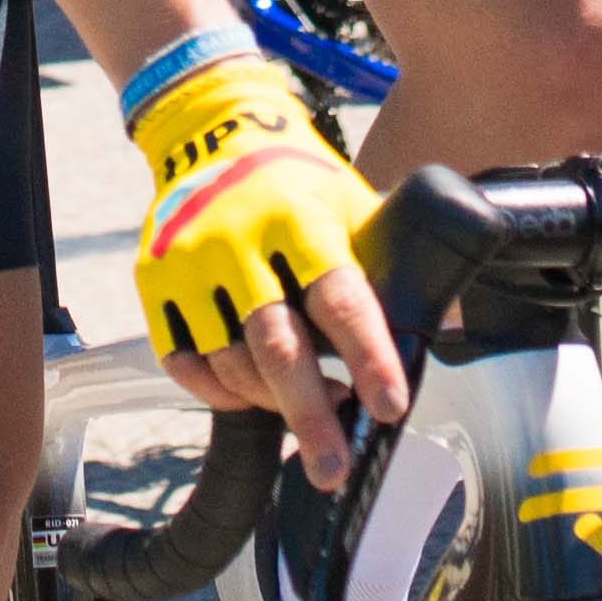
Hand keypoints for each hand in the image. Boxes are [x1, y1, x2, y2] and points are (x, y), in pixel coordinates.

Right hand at [128, 54, 399, 475]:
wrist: (210, 130)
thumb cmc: (299, 178)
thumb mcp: (353, 202)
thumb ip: (391, 262)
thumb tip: (447, 327)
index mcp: (302, 218)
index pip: (341, 300)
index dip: (367, 357)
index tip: (388, 407)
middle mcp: (240, 240)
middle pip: (277, 346)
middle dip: (309, 415)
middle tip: (334, 470)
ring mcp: (189, 261)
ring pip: (231, 361)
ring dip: (271, 404)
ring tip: (308, 417)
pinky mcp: (154, 279)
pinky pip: (184, 361)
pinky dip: (218, 392)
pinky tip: (250, 397)